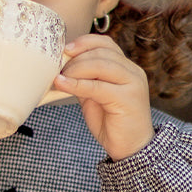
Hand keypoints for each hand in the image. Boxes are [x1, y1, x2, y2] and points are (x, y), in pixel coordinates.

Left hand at [54, 34, 153, 160]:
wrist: (131, 148)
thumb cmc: (112, 123)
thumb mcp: (95, 97)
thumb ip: (85, 80)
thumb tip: (62, 68)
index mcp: (126, 68)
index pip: (106, 44)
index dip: (85, 42)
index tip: (65, 49)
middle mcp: (133, 72)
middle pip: (102, 52)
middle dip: (76, 58)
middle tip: (58, 69)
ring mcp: (133, 84)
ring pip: (101, 65)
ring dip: (75, 69)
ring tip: (59, 78)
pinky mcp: (127, 98)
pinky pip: (97, 86)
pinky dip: (76, 84)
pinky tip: (62, 84)